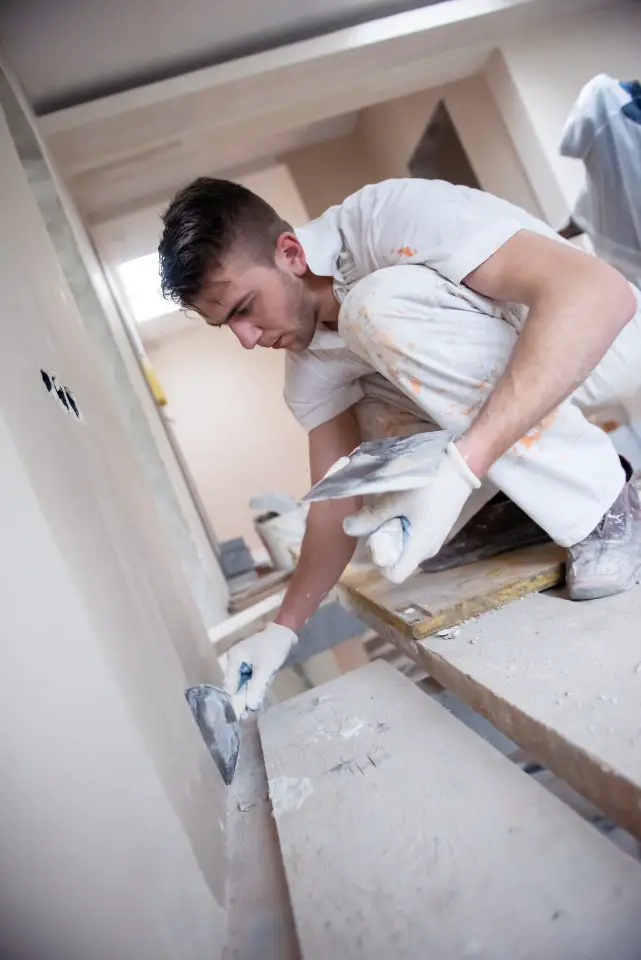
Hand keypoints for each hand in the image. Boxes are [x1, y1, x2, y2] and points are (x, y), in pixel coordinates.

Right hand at [221, 623, 296, 713]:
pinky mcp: (250, 664)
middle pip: (236, 686)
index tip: (245, 714)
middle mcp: (234, 661)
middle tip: (255, 707)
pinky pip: (251, 679)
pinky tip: (266, 681)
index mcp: (233, 659)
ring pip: (244, 684)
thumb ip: (256, 688)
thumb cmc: (274, 648)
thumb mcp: (265, 669)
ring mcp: (241, 662)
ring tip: (263, 689)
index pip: (229, 686)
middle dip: (247, 695)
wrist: (286, 633)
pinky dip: (258, 683)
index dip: (236, 700)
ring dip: (254, 689)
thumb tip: (249, 708)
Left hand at [343, 442, 479, 582]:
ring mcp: (434, 541)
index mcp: (419, 547)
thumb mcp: (395, 500)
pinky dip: (404, 526)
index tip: (375, 538)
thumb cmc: (428, 485)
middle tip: (381, 517)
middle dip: (383, 542)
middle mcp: (427, 550)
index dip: (380, 561)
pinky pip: (413, 537)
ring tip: (392, 508)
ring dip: (393, 532)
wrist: (460, 467)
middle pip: (397, 560)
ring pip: (404, 547)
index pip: (394, 574)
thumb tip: (347, 528)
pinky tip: (404, 505)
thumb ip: (371, 516)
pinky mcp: (435, 530)